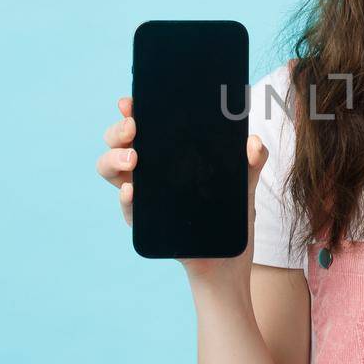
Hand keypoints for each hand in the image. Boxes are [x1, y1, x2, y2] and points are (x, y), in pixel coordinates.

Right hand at [97, 95, 269, 283]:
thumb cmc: (231, 217)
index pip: (143, 128)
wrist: (228, 261)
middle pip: (118, 143)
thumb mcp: (244, 184)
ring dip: (114, 158)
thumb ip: (252, 161)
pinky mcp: (144, 223)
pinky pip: (127, 208)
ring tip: (133, 158)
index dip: (131, 111)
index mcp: (167, 156)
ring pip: (110, 170)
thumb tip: (253, 143)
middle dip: (117, 130)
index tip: (131, 102)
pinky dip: (126, 197)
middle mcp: (149, 173)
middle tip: (134, 127)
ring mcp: (144, 197)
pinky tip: (134, 189)